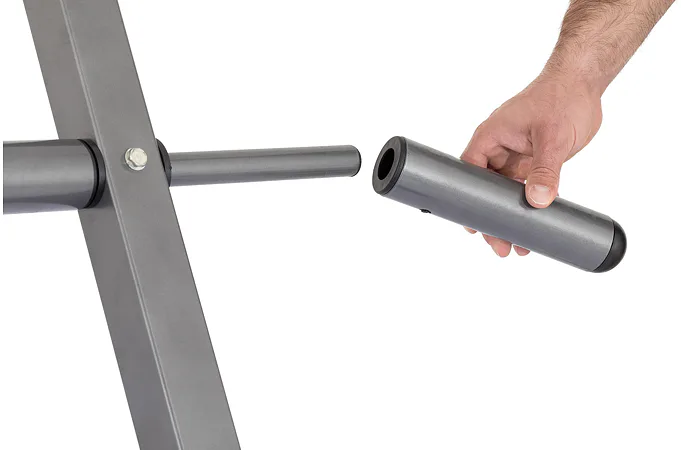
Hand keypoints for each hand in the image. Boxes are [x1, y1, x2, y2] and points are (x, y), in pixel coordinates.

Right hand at [461, 74, 602, 256]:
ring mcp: (515, 155)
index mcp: (490, 137)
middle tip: (500, 245)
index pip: (469, 172)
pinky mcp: (532, 161)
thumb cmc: (561, 96)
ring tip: (518, 245)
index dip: (468, 199)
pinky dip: (528, 207)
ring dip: (511, 216)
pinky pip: (525, 188)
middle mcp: (498, 148)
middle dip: (492, 217)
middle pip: (486, 189)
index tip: (473, 225)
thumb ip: (545, 169)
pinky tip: (534, 225)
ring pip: (506, 193)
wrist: (583, 82)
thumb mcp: (552, 136)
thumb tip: (538, 200)